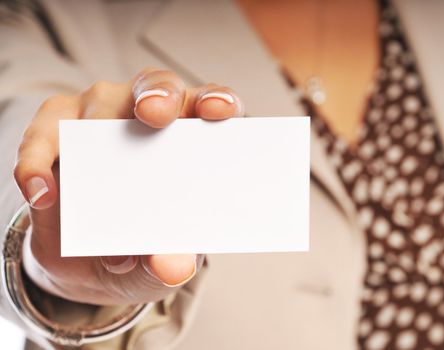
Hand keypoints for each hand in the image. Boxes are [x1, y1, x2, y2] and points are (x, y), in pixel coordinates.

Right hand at [13, 69, 243, 304]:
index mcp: (189, 141)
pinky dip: (37, 163)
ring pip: (100, 101)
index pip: (210, 106)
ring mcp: (100, 115)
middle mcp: (147, 116)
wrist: (89, 265)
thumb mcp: (158, 267)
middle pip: (158, 85)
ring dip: (97, 135)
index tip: (220, 112)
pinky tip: (42, 193)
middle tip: (155, 114)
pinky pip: (43, 136)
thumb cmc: (141, 251)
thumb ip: (168, 266)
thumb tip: (172, 266)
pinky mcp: (54, 131)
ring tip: (90, 184)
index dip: (219, 101)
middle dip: (158, 95)